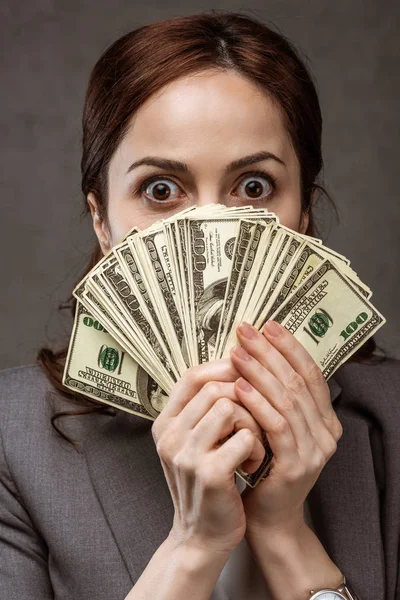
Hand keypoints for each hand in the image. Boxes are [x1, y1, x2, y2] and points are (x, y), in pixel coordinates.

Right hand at [151, 359, 265, 554]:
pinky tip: (252, 464)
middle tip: (254, 420)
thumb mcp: (193, 442)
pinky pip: (244, 438)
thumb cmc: (206, 481)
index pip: (192, 376)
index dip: (223, 367)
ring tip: (252, 443)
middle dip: (244, 399)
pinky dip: (256, 448)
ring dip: (251, 423)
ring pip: (230, 408)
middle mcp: (169, 435)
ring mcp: (186, 454)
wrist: (201, 536)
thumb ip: (203, 409)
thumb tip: (235, 365)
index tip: (247, 371)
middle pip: (215, 388)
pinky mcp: (208, 473)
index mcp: (165, 423)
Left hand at [230, 320, 342, 536]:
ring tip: (238, 353)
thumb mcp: (277, 428)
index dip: (289, 347)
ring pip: (287, 400)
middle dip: (270, 352)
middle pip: (298, 381)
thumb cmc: (265, 466)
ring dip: (260, 372)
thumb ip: (276, 397)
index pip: (310, 373)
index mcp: (325, 419)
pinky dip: (257, 403)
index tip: (267, 325)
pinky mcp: (298, 465)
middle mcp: (327, 432)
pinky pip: (276, 425)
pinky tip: (239, 387)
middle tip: (246, 332)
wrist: (268, 517)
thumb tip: (256, 351)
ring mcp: (315, 450)